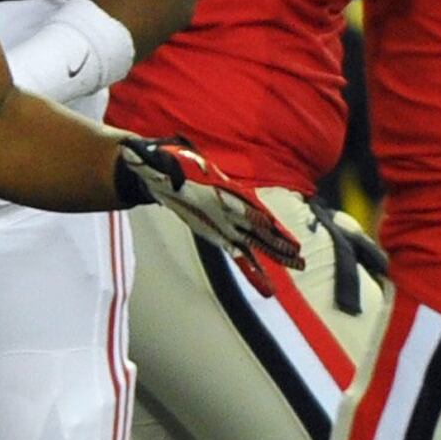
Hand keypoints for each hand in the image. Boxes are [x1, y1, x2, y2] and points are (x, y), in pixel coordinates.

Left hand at [113, 137, 300, 264]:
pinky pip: (240, 253)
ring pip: (256, 240)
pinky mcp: (218, 233)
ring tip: (298, 266)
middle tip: (299, 256)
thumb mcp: (158, 163)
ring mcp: (226, 221)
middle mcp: (227, 207)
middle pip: (257, 226)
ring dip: (276, 253)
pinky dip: (253, 269)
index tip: (272, 226)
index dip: (258, 216)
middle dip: (278, 240)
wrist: (159, 172)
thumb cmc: (163, 165)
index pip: (242, 204)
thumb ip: (156, 163)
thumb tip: (141, 153)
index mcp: (217, 190)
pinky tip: (266, 286)